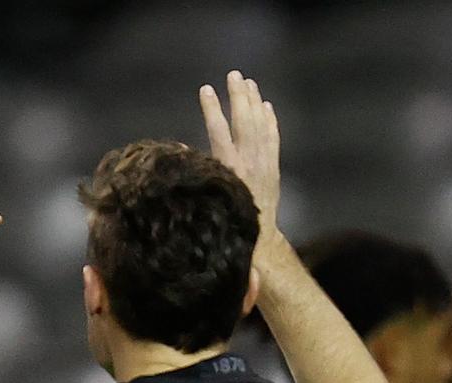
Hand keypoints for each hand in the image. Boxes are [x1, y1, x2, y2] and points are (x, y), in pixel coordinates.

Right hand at [199, 70, 280, 244]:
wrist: (257, 237)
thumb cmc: (224, 219)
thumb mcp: (205, 196)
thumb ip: (195, 170)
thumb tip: (179, 149)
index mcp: (227, 167)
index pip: (217, 129)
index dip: (211, 108)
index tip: (205, 89)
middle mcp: (247, 161)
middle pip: (243, 121)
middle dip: (238, 96)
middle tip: (234, 75)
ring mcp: (263, 162)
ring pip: (260, 125)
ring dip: (254, 102)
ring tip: (248, 83)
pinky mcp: (273, 167)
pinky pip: (273, 137)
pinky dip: (270, 120)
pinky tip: (266, 106)